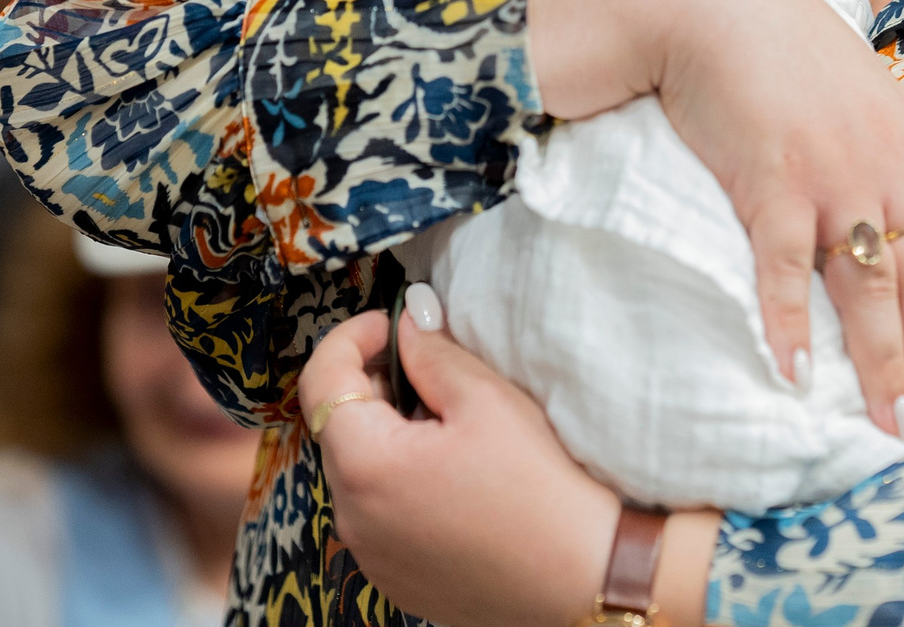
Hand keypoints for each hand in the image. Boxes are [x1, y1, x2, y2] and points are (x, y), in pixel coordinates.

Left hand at [298, 298, 630, 626]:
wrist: (584, 578)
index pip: (320, 381)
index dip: (351, 337)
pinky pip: (379, 516)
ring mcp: (371, 557)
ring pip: (360, 473)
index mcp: (366, 466)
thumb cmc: (540, 487)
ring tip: (452, 430)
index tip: (391, 324)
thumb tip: (407, 322)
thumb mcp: (486, 399)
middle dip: (377, 389)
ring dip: (390, 439)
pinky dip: (402, 486)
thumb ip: (432, 351)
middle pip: (339, 429)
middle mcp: (352, 519)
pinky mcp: (396, 581)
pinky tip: (456, 480)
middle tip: (433, 373)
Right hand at [654, 0, 903, 439]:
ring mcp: (833, 176)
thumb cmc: (780, 44)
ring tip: (887, 424)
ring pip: (870, 287)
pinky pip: (789, 270)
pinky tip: (794, 375)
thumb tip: (889, 196)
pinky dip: (792, 326)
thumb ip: (880, 141)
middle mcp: (886, 164)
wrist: (716, 2)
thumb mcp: (856, 87)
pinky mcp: (774, 182)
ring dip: (881, 363)